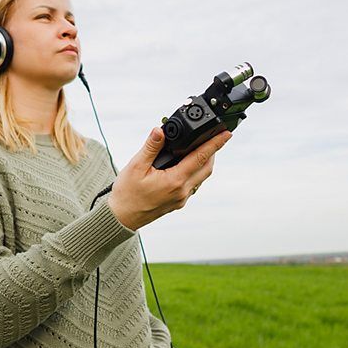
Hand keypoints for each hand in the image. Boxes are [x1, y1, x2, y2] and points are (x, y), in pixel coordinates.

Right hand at [108, 127, 232, 230]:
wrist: (121, 218)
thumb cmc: (127, 194)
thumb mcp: (136, 166)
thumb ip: (151, 147)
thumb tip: (160, 130)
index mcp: (174, 181)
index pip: (200, 157)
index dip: (215, 144)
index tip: (226, 134)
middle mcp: (182, 191)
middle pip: (206, 168)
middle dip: (213, 152)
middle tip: (214, 137)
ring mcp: (181, 199)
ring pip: (200, 177)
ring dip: (204, 162)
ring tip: (200, 148)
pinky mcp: (177, 202)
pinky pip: (192, 185)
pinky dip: (194, 172)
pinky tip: (186, 165)